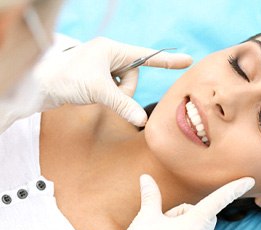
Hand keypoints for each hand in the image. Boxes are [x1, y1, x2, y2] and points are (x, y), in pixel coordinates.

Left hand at [36, 37, 191, 125]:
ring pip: (125, 86)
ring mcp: (106, 67)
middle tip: (105, 92)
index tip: (188, 61)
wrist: (44, 85)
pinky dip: (110, 96)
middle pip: (134, 76)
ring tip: (97, 92)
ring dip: (115, 95)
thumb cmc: (68, 79)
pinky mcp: (100, 77)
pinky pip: (116, 89)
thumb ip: (124, 105)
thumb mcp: (100, 90)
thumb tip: (143, 121)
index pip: (147, 56)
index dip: (167, 61)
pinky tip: (94, 93)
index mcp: (113, 49)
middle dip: (124, 90)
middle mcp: (111, 55)